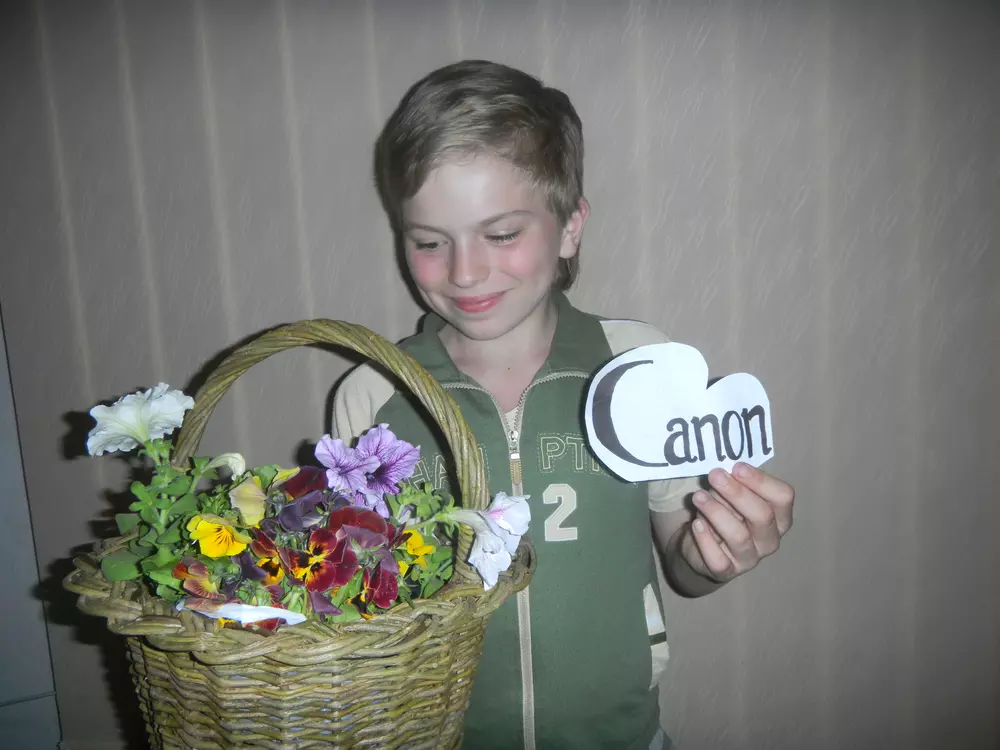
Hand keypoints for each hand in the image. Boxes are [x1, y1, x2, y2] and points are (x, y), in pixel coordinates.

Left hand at [682, 463, 793, 583]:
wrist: (701, 545)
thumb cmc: (725, 512)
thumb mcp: (732, 495)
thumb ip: (734, 484)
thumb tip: (725, 472)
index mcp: (779, 517)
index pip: (783, 497)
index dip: (761, 481)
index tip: (737, 467)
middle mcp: (769, 539)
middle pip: (762, 515)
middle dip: (737, 493)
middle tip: (715, 476)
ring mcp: (749, 559)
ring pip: (739, 536)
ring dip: (716, 512)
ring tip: (698, 497)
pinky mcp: (726, 572)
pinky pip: (718, 560)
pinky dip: (705, 540)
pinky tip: (696, 524)